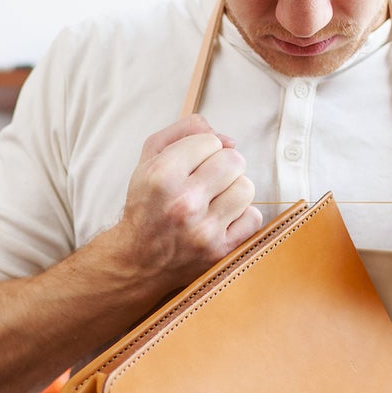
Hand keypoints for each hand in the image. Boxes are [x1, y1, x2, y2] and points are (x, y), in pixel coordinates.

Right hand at [110, 115, 260, 286]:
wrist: (138, 260)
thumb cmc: (147, 205)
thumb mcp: (150, 159)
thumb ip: (184, 132)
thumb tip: (229, 139)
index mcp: (162, 176)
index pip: (211, 141)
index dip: (203, 151)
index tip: (190, 167)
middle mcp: (183, 202)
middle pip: (234, 161)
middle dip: (223, 168)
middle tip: (207, 183)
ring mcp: (204, 230)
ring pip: (246, 188)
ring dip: (233, 192)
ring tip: (213, 203)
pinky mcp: (220, 251)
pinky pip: (253, 218)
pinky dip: (241, 218)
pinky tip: (221, 221)